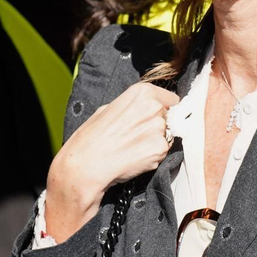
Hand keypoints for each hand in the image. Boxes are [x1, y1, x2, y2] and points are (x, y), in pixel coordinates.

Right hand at [42, 82, 178, 244]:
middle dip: (159, 126)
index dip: (163, 110)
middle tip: (137, 136)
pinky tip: (135, 157)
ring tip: (133, 148)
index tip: (152, 119)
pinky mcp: (160, 149)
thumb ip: (133, 106)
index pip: (171, 99)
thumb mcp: (109, 109)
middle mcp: (154, 106)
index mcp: (142, 92)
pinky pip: (163, 152)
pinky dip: (153, 156)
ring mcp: (159, 128)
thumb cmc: (91, 137)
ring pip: (168, 135)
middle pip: (170, 117)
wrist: (85, 164)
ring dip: (156, 142)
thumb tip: (144, 109)